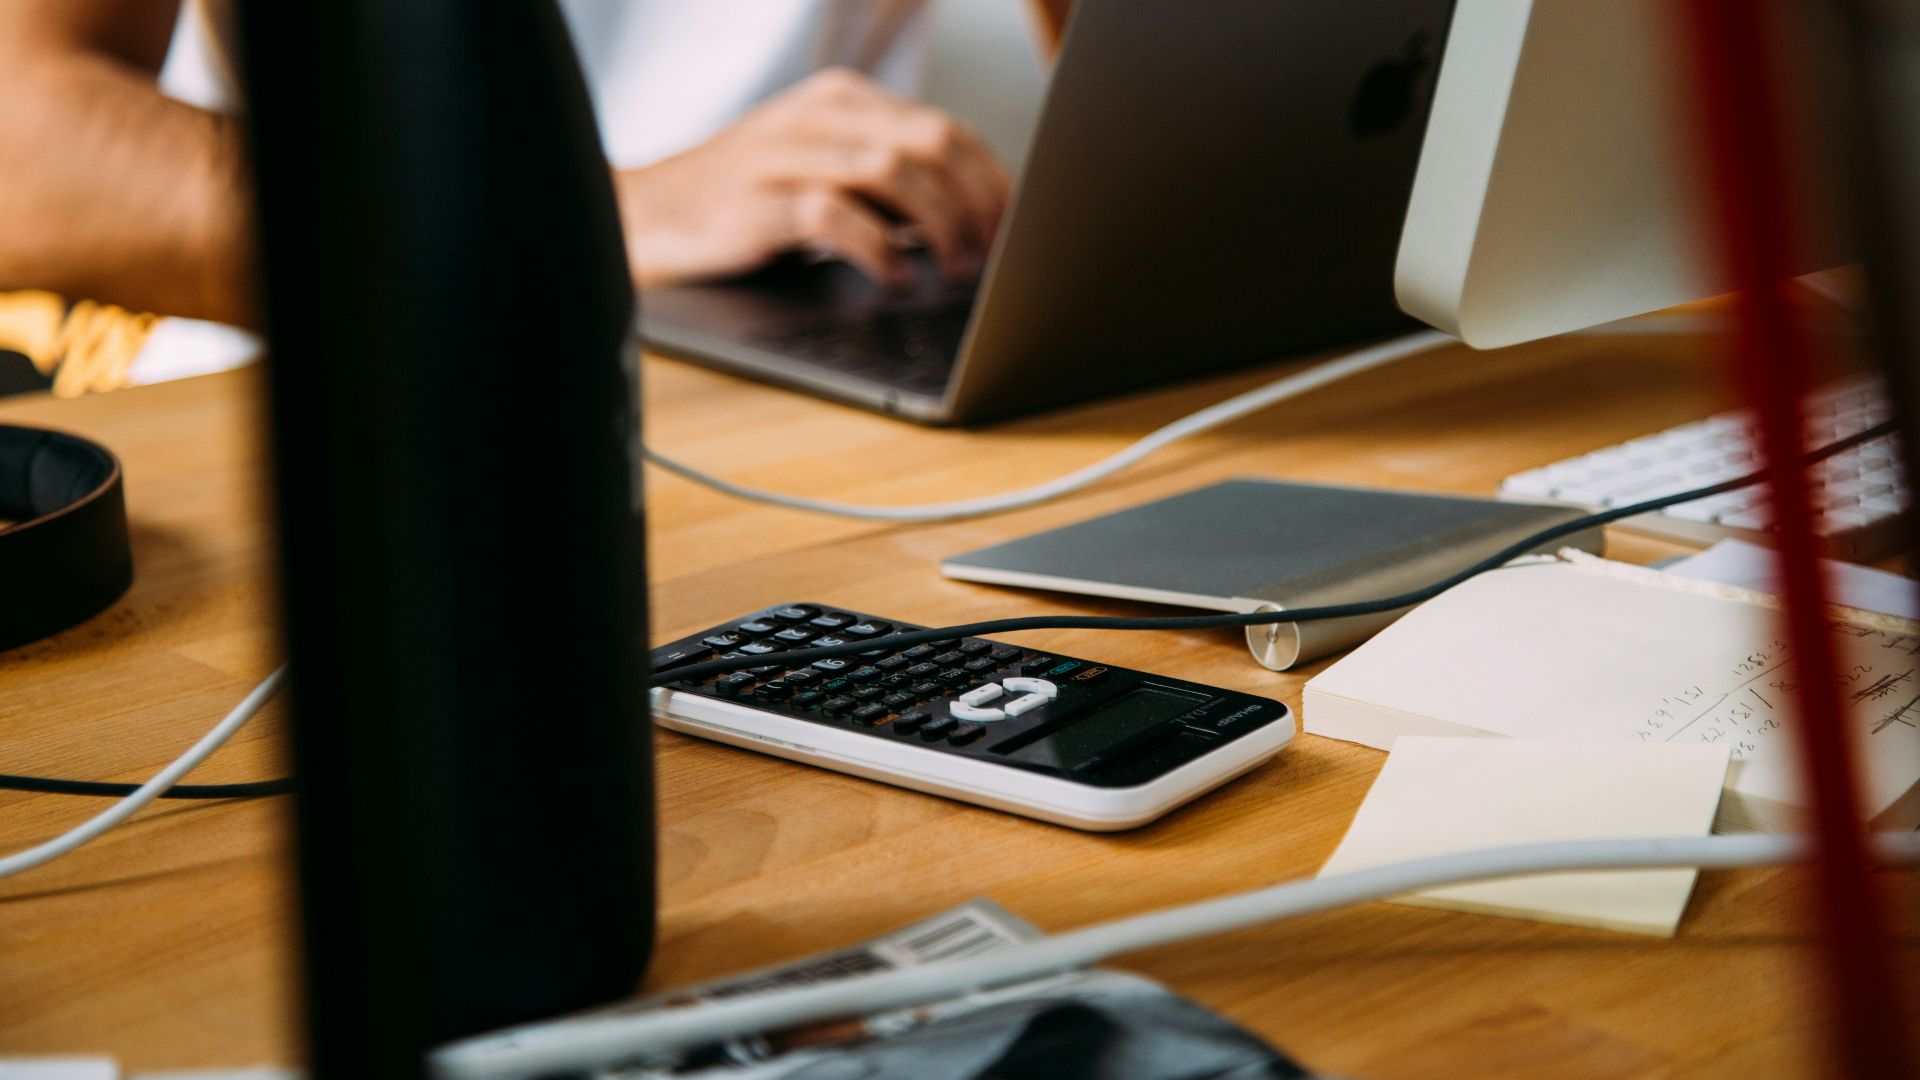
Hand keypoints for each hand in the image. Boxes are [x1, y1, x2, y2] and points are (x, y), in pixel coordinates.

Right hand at [613, 68, 1012, 287]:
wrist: (649, 215)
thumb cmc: (748, 202)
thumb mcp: (824, 171)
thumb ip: (889, 184)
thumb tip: (973, 221)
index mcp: (844, 101)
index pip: (946, 128)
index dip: (991, 181)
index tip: (1014, 228)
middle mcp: (821, 118)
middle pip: (932, 144)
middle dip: (976, 203)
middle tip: (991, 254)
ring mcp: (788, 155)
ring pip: (894, 173)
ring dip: (939, 227)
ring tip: (952, 270)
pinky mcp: (760, 201)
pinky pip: (836, 216)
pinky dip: (878, 250)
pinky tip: (893, 278)